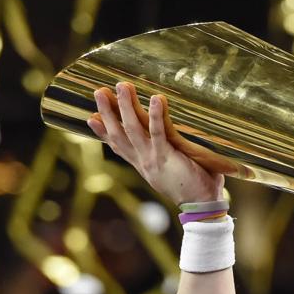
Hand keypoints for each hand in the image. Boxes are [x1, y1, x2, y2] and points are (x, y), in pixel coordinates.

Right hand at [87, 81, 228, 204]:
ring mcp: (152, 160)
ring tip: (121, 86)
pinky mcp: (166, 157)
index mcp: (144, 165)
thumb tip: (174, 139)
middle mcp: (144, 162)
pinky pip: (158, 133)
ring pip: (133, 130)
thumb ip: (168, 153)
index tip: (91, 118)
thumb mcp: (172, 169)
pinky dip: (155, 116)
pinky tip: (155, 98)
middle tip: (99, 92)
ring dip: (126, 107)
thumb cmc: (195, 186)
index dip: (104, 133)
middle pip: (119, 135)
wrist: (202, 207)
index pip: (119, 147)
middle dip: (107, 113)